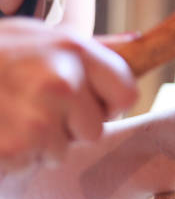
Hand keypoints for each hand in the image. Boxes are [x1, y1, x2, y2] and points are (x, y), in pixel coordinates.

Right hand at [0, 18, 137, 171]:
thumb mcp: (41, 35)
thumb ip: (92, 46)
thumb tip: (137, 42)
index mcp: (75, 50)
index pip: (126, 94)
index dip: (109, 102)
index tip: (88, 100)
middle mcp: (62, 82)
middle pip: (95, 129)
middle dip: (71, 125)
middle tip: (37, 106)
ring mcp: (37, 118)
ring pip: (62, 150)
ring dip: (40, 142)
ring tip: (12, 113)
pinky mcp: (14, 148)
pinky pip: (30, 163)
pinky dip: (15, 156)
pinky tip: (0, 128)